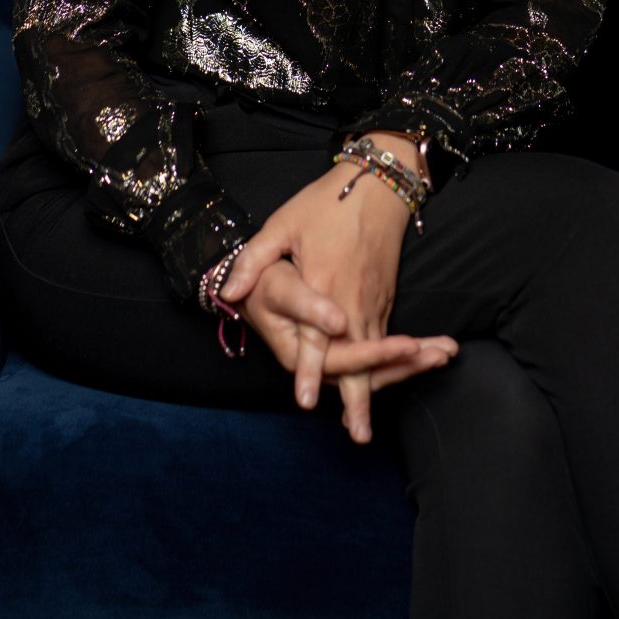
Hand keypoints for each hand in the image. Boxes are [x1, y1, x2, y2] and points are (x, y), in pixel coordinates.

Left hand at [219, 136, 457, 441]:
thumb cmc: (326, 201)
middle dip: (357, 400)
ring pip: (377, 356)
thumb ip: (253, 259)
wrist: (380, 183)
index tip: (305, 402)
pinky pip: (385, 341)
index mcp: (325, 283)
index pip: (316, 336)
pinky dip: (390, 369)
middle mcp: (352, 300)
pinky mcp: (383, 298)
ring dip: (377, 391)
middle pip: (356, 358)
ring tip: (367, 427)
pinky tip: (385, 394)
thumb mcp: (283, 223)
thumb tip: (227, 292)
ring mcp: (372, 301)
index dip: (308, 370)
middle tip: (358, 436)